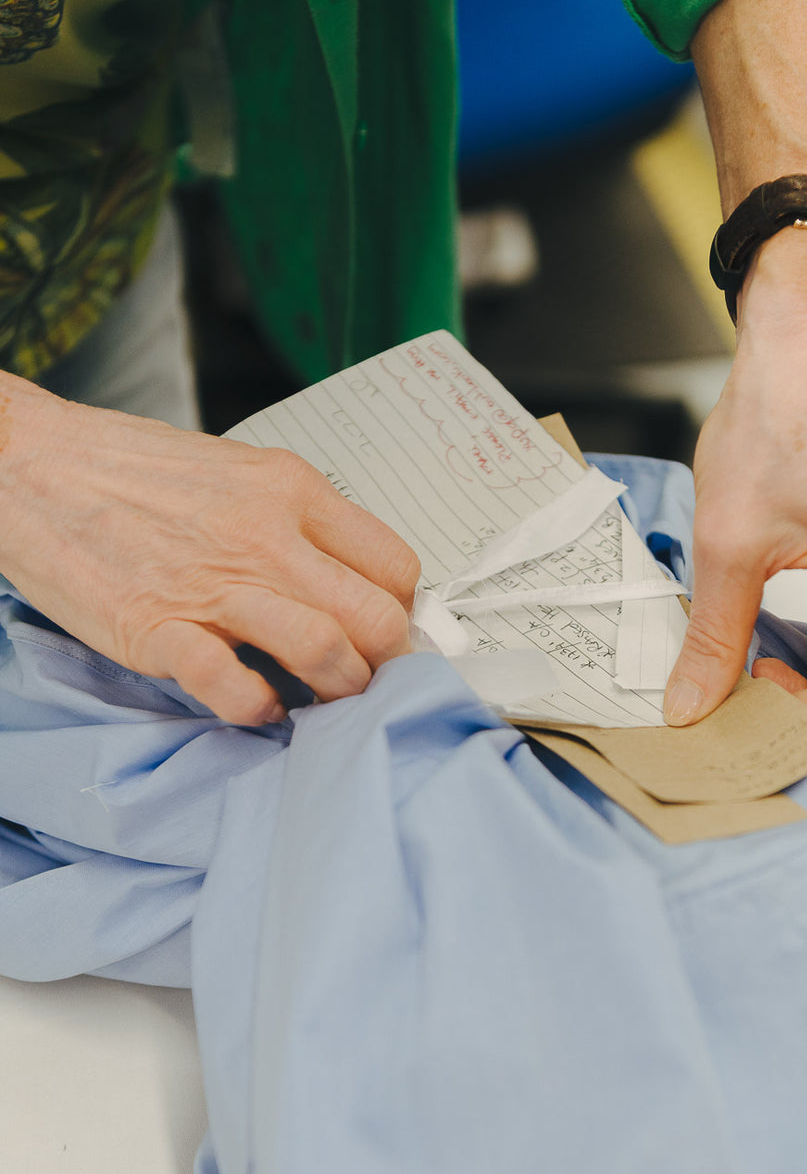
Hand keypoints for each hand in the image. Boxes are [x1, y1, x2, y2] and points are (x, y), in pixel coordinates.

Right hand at [0, 374, 419, 723]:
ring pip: (325, 652)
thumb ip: (297, 522)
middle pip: (377, 619)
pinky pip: (236, 688)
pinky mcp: (160, 630)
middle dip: (386, 665)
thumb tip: (352, 580)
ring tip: (322, 700)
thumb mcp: (238, 472)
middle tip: (369, 680)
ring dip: (337, 693)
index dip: (402, 612)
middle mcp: (266, 538)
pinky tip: (258, 704)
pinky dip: (259, 709)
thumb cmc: (131, 472)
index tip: (387, 633)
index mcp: (292, 491)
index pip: (395, 567)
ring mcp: (214, 586)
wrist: (28, 465)